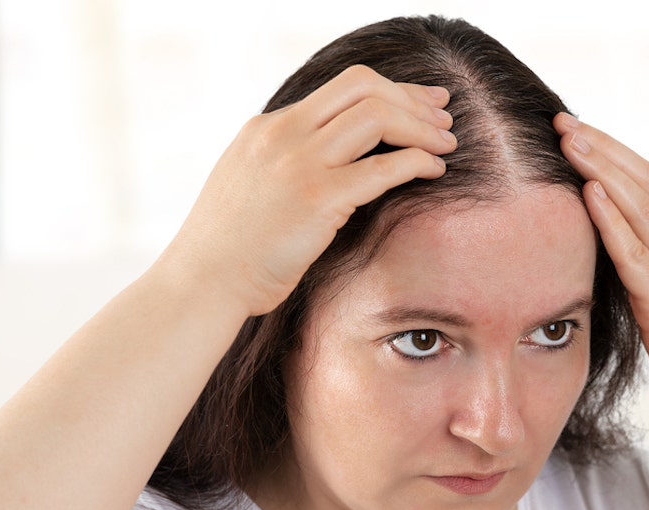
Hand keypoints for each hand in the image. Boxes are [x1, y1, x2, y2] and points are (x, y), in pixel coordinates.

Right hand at [164, 65, 457, 316]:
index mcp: (266, 128)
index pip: (341, 88)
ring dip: (421, 127)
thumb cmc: (228, 252)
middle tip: (443, 117)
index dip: (390, 91)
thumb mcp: (249, 188)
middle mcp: (282, 134)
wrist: (202, 283)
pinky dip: (417, 161)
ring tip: (446, 144)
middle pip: (364, 87)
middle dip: (412, 98)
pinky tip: (434, 170)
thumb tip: (329, 165)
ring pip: (377, 116)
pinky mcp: (317, 198)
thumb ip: (283, 166)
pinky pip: (383, 166)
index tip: (419, 104)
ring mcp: (298, 163)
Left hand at [553, 113, 648, 446]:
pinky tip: (590, 194)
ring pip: (641, 207)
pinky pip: (637, 255)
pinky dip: (613, 220)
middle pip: (646, 182)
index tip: (580, 129)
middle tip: (564, 120)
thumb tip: (612, 244)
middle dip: (603, 147)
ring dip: (602, 169)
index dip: (616, 152)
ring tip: (569, 140)